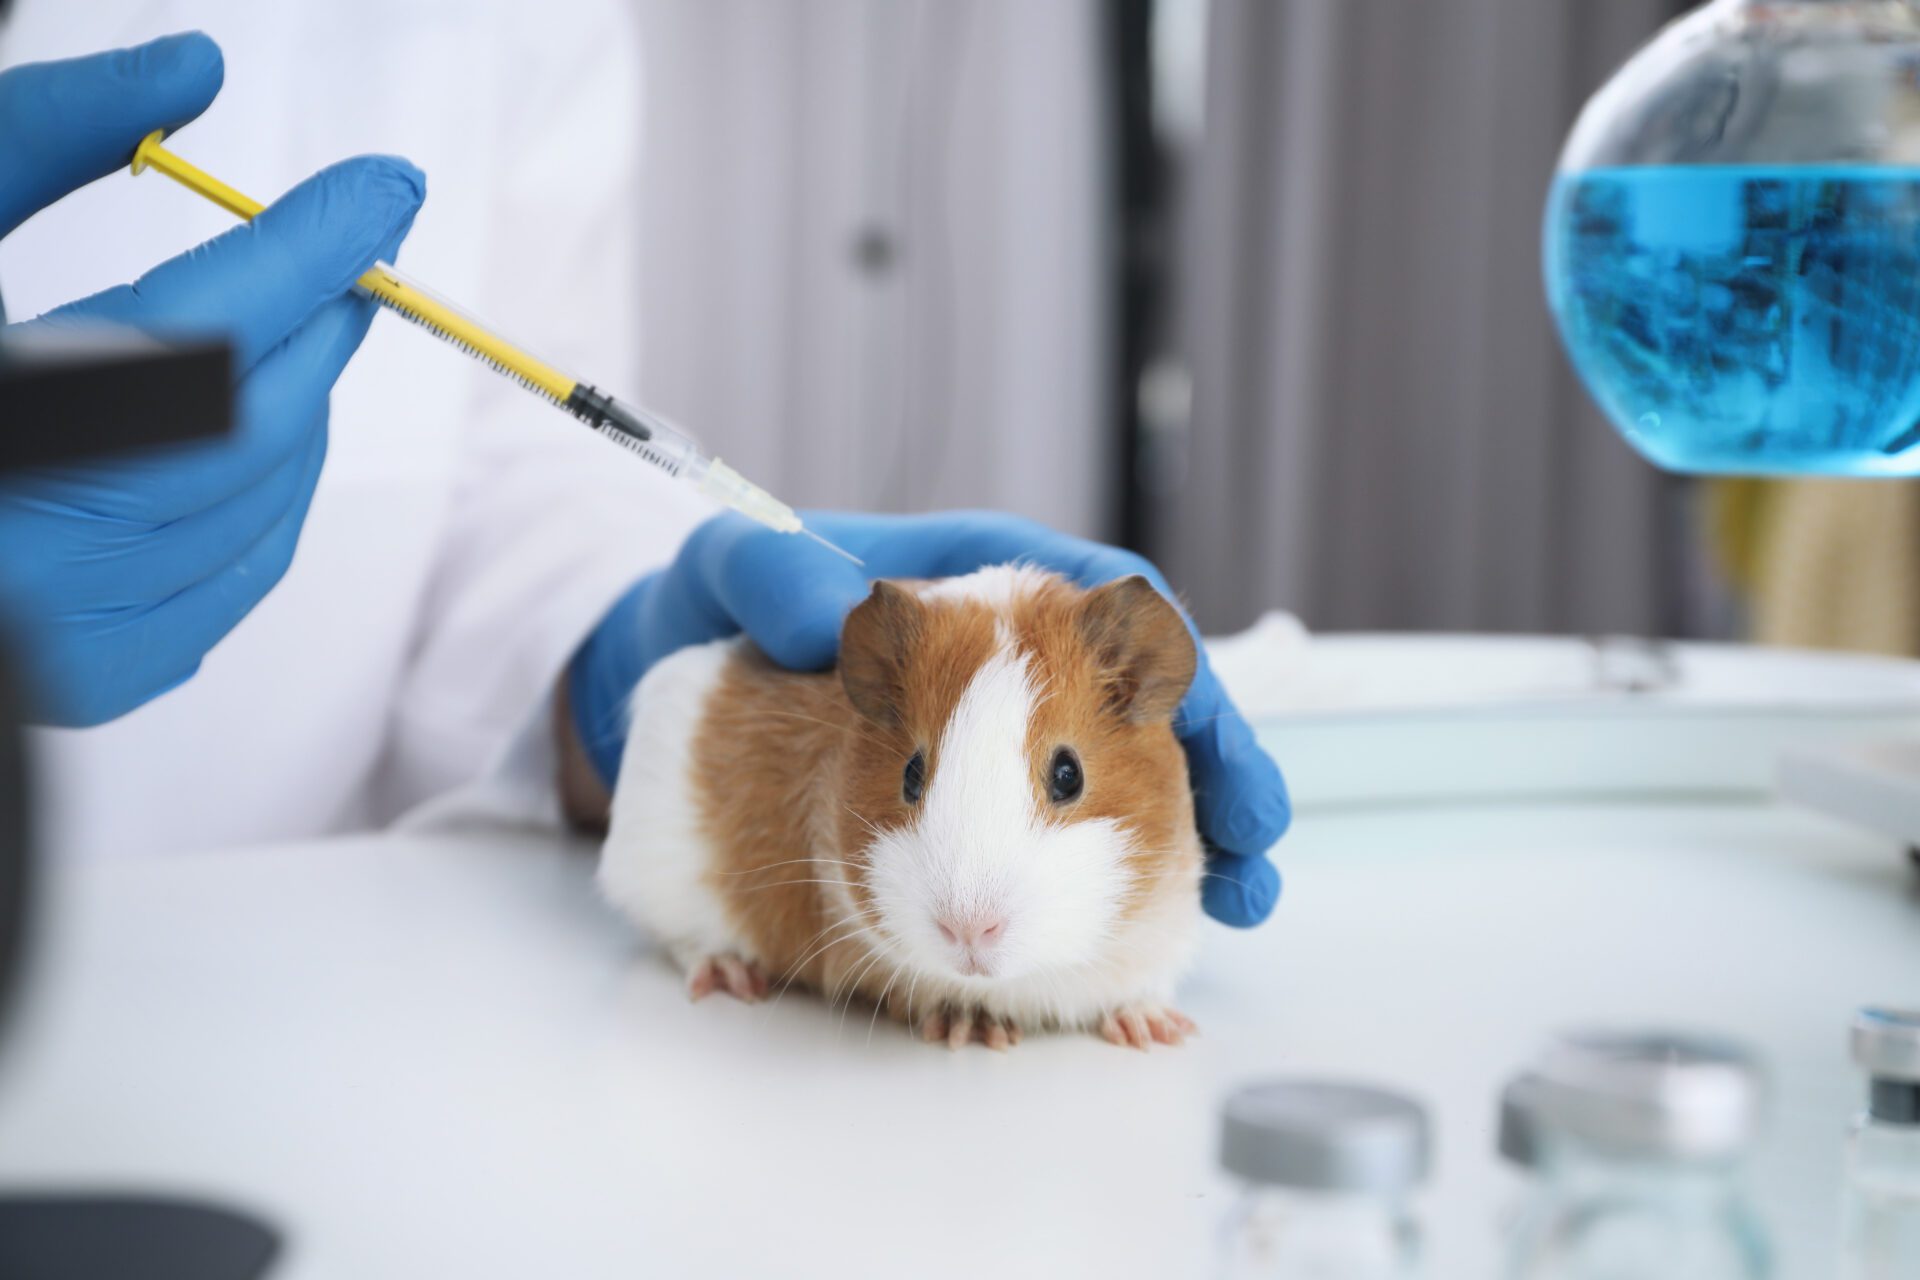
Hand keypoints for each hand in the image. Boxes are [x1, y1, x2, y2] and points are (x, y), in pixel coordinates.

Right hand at [0, 33, 425, 725]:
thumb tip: (193, 70)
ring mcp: (66, 640)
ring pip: (261, 503)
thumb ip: (42, 137)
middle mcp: (27, 562)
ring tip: (298, 328)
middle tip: (356, 251)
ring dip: (301, 403)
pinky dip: (268, 490)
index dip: (303, 250)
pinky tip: (254, 433)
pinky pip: (240, 573)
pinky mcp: (96, 681)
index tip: (384, 186)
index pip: (193, 329)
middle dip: (315, 325)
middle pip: (245, 427)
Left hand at [566, 511, 1289, 926]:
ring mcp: (1009, 729)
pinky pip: (1066, 834)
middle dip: (1214, 762)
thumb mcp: (734, 565)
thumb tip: (837, 622)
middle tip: (1256, 835)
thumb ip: (778, 579)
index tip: (1202, 716)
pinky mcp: (987, 797)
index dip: (1169, 659)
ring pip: (1128, 775)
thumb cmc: (731, 598)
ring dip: (1195, 836)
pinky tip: (1160, 931)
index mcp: (984, 578)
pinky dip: (1120, 882)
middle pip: (1146, 700)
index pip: (1104, 605)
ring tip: (1242, 901)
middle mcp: (1017, 654)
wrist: (694, 656)